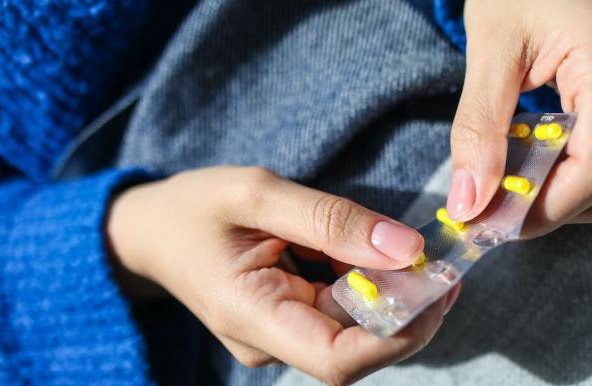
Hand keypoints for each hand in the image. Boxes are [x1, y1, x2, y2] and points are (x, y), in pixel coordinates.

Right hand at [108, 166, 459, 384]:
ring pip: (357, 329)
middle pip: (359, 346)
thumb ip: (330, 220)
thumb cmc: (194, 208)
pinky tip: (369, 250)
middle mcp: (271, 343)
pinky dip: (368, 282)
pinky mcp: (290, 321)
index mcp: (252, 317)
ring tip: (404, 246)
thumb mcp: (257, 193)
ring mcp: (281, 336)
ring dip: (390, 291)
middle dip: (407, 306)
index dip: (400, 334)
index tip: (438, 287)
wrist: (152, 231)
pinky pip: (342, 311)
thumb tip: (406, 249)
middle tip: (439, 258)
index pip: (338, 360)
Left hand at [447, 0, 591, 236]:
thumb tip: (469, 203)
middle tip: (492, 209)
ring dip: (559, 197)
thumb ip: (478, 128)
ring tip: (505, 180)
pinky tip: (526, 157)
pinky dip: (566, 174)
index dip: (544, 211)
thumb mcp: (488, 50)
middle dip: (551, 210)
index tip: (491, 223)